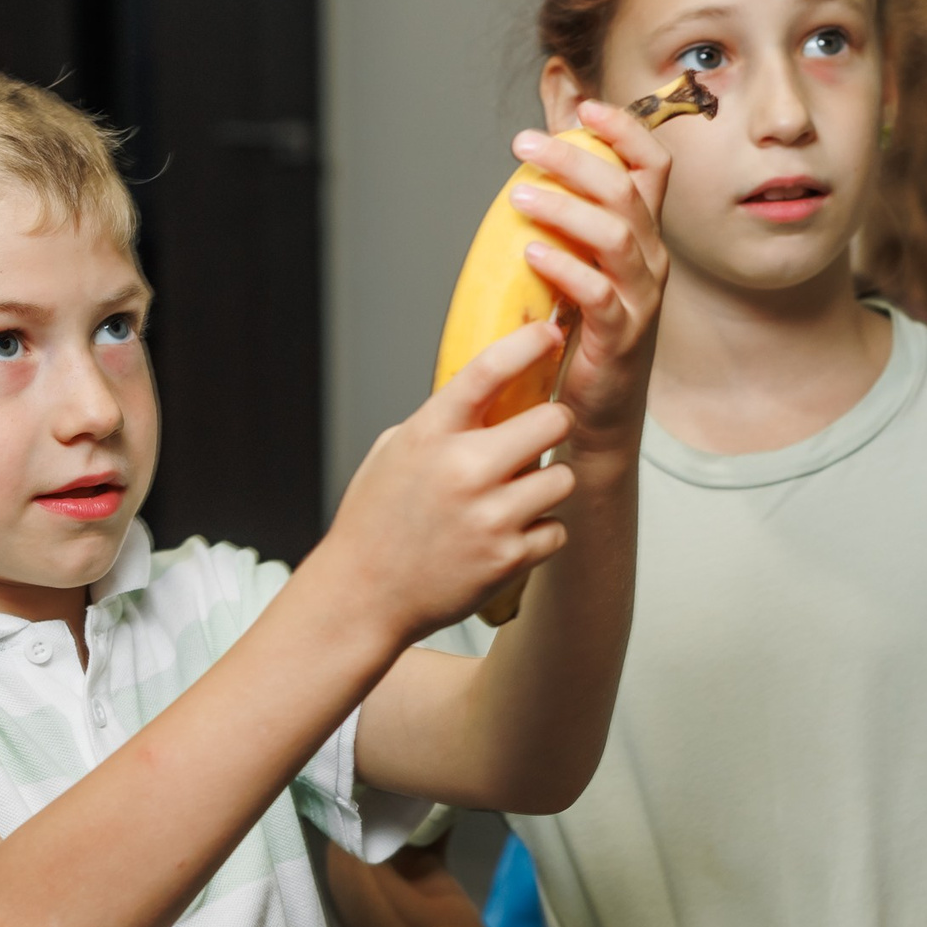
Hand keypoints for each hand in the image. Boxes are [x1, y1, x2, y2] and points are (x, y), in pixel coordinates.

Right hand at [323, 325, 579, 642]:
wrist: (363, 595)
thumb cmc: (376, 522)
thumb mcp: (394, 452)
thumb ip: (441, 421)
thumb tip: (488, 388)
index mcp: (430, 435)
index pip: (488, 369)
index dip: (527, 342)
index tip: (549, 331)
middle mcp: (463, 470)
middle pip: (553, 420)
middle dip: (552, 423)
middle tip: (538, 436)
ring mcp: (489, 516)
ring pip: (563, 477)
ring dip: (548, 483)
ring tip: (517, 495)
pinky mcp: (507, 558)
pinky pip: (557, 529)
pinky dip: (541, 532)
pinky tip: (511, 534)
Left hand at [506, 98, 672, 458]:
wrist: (601, 412)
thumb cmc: (586, 332)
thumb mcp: (583, 261)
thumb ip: (570, 210)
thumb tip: (539, 151)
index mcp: (646, 237)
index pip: (654, 167)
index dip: (626, 130)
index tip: (585, 106)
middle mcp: (652, 262)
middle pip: (628, 191)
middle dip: (576, 159)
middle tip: (524, 145)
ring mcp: (641, 300)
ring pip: (617, 236)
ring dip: (566, 209)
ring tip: (519, 196)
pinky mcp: (620, 338)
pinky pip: (598, 294)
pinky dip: (565, 268)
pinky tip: (531, 252)